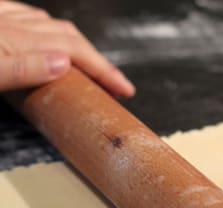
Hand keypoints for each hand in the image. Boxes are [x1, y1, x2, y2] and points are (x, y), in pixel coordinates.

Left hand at [0, 0, 133, 95]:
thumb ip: (22, 68)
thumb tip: (63, 63)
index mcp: (12, 40)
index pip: (72, 51)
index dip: (103, 69)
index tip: (124, 88)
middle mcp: (8, 24)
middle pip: (67, 35)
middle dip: (96, 59)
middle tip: (113, 83)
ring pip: (47, 24)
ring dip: (75, 44)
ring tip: (87, 65)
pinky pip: (23, 16)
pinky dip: (45, 29)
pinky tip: (44, 35)